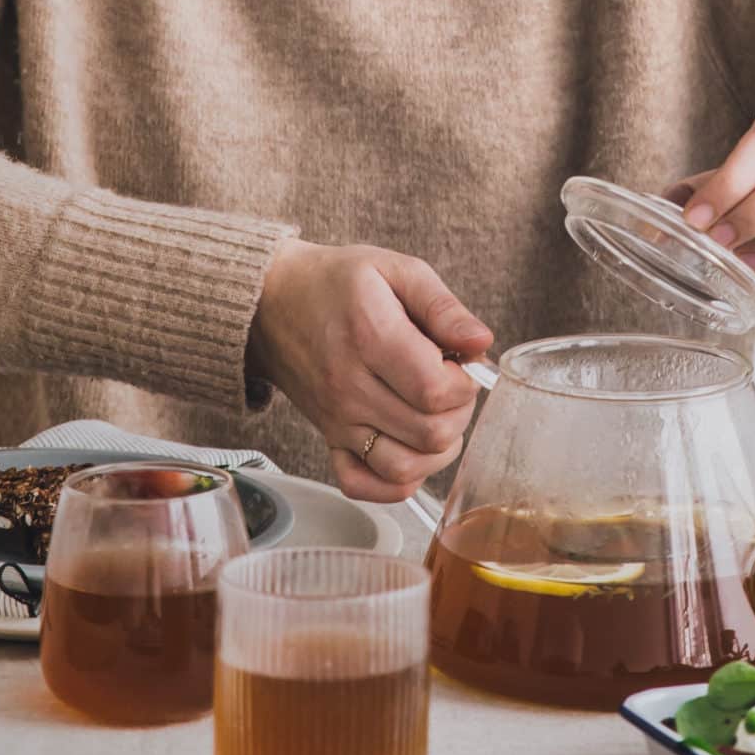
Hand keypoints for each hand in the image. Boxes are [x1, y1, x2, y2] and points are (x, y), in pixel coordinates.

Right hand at [249, 239, 493, 501]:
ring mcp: (337, 419)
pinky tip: (410, 449)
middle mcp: (350, 387)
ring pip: (406, 467)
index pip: (436, 390)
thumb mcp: (394, 269)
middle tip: (450, 382)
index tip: (461, 361)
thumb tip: (481, 342)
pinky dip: (395, 481)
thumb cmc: (337, 282)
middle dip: (458, 411)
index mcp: (370, 337)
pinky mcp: (328, 438)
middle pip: (429, 433)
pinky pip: (363, 485)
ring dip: (436, 448)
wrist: (272, 301)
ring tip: (434, 412)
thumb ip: (442, 306)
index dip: (465, 382)